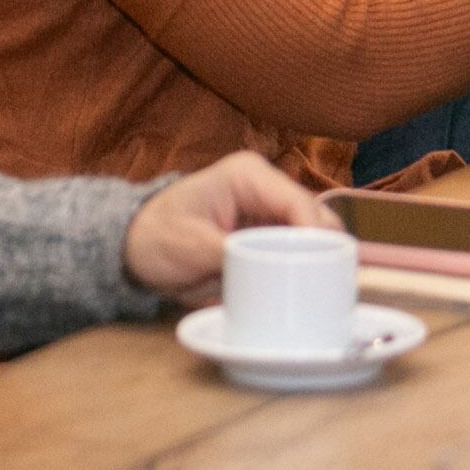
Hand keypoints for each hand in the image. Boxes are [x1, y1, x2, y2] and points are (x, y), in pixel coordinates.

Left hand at [120, 152, 337, 300]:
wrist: (137, 249)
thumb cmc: (156, 237)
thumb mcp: (191, 246)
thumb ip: (232, 253)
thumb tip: (270, 269)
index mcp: (248, 175)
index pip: (297, 202)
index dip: (319, 235)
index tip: (331, 269)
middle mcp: (267, 188)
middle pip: (317, 218)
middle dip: (329, 251)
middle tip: (333, 289)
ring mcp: (271, 213)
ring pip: (317, 236)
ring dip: (323, 262)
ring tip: (328, 293)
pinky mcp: (270, 236)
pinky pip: (300, 252)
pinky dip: (308, 270)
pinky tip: (314, 292)